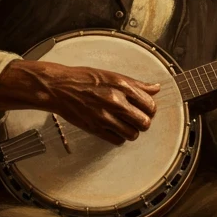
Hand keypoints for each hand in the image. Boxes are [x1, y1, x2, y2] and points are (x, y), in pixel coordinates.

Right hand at [0, 60, 159, 145]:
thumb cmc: (85, 79)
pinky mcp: (95, 128)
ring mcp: (105, 117)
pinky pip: (118, 141)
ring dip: (132, 131)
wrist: (60, 87)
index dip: (151, 109)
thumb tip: (156, 88)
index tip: (146, 109)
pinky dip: (120, 137)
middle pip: (144, 122)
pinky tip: (115, 129)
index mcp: (122, 86)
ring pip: (133, 134)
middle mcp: (116, 102)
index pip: (150, 105)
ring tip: (126, 125)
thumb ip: (136, 84)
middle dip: (143, 122)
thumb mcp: (113, 75)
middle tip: (137, 118)